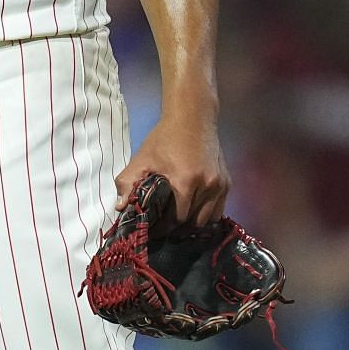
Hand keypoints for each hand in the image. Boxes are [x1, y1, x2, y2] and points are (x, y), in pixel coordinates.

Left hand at [115, 110, 228, 228]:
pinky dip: (206, 214)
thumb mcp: (142, 159)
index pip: (175, 219)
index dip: (163, 228)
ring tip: (178, 222)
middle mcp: (207, 186)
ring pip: (208, 219)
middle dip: (177, 228)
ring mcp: (220, 186)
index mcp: (185, 181)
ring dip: (193, 223)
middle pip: (193, 222)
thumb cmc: (164, 139)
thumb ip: (128, 183)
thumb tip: (121, 208)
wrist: (192, 119)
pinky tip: (193, 211)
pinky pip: (218, 209)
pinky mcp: (227, 183)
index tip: (153, 230)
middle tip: (164, 228)